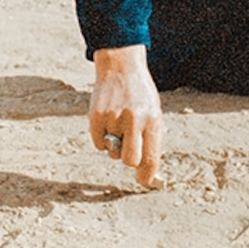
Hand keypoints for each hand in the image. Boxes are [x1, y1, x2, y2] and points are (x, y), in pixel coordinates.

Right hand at [88, 44, 161, 187]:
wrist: (120, 65)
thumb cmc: (140, 94)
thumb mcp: (152, 111)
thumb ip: (149, 139)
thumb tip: (144, 170)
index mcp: (152, 118)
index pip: (151, 156)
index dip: (147, 175)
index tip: (144, 182)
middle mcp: (133, 119)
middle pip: (131, 160)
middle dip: (130, 161)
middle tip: (130, 151)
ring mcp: (113, 118)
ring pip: (113, 153)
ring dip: (116, 146)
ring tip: (119, 123)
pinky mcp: (96, 117)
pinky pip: (98, 144)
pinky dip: (103, 138)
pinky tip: (108, 120)